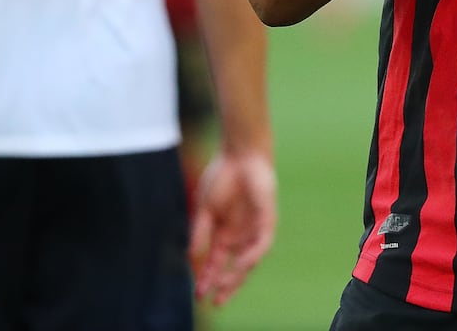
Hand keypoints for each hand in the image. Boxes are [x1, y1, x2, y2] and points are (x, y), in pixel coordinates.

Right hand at [189, 149, 276, 306]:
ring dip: (237, 275)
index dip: (207, 277)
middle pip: (233, 267)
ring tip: (224, 287)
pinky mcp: (266, 220)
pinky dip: (251, 255)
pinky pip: (261, 244)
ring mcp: (254, 228)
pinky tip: (239, 264)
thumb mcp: (205, 209)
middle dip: (225, 284)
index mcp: (223, 232)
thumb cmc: (222, 176)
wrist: (240, 155)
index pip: (216, 261)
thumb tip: (189, 257)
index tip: (198, 294)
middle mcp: (239, 234)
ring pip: (248, 260)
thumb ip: (199, 232)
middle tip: (216, 301)